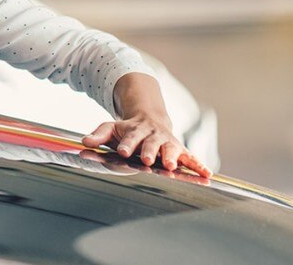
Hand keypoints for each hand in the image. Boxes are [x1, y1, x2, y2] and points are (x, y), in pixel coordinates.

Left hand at [81, 114, 211, 177]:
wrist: (150, 118)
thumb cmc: (128, 129)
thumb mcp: (111, 128)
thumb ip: (99, 135)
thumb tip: (85, 141)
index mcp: (136, 131)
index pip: (130, 137)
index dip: (127, 144)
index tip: (123, 151)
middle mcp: (154, 136)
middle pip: (152, 143)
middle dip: (150, 151)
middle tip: (147, 159)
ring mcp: (168, 142)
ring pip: (172, 148)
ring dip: (173, 157)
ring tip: (172, 166)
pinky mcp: (180, 149)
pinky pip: (191, 157)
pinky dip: (199, 165)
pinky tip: (207, 174)